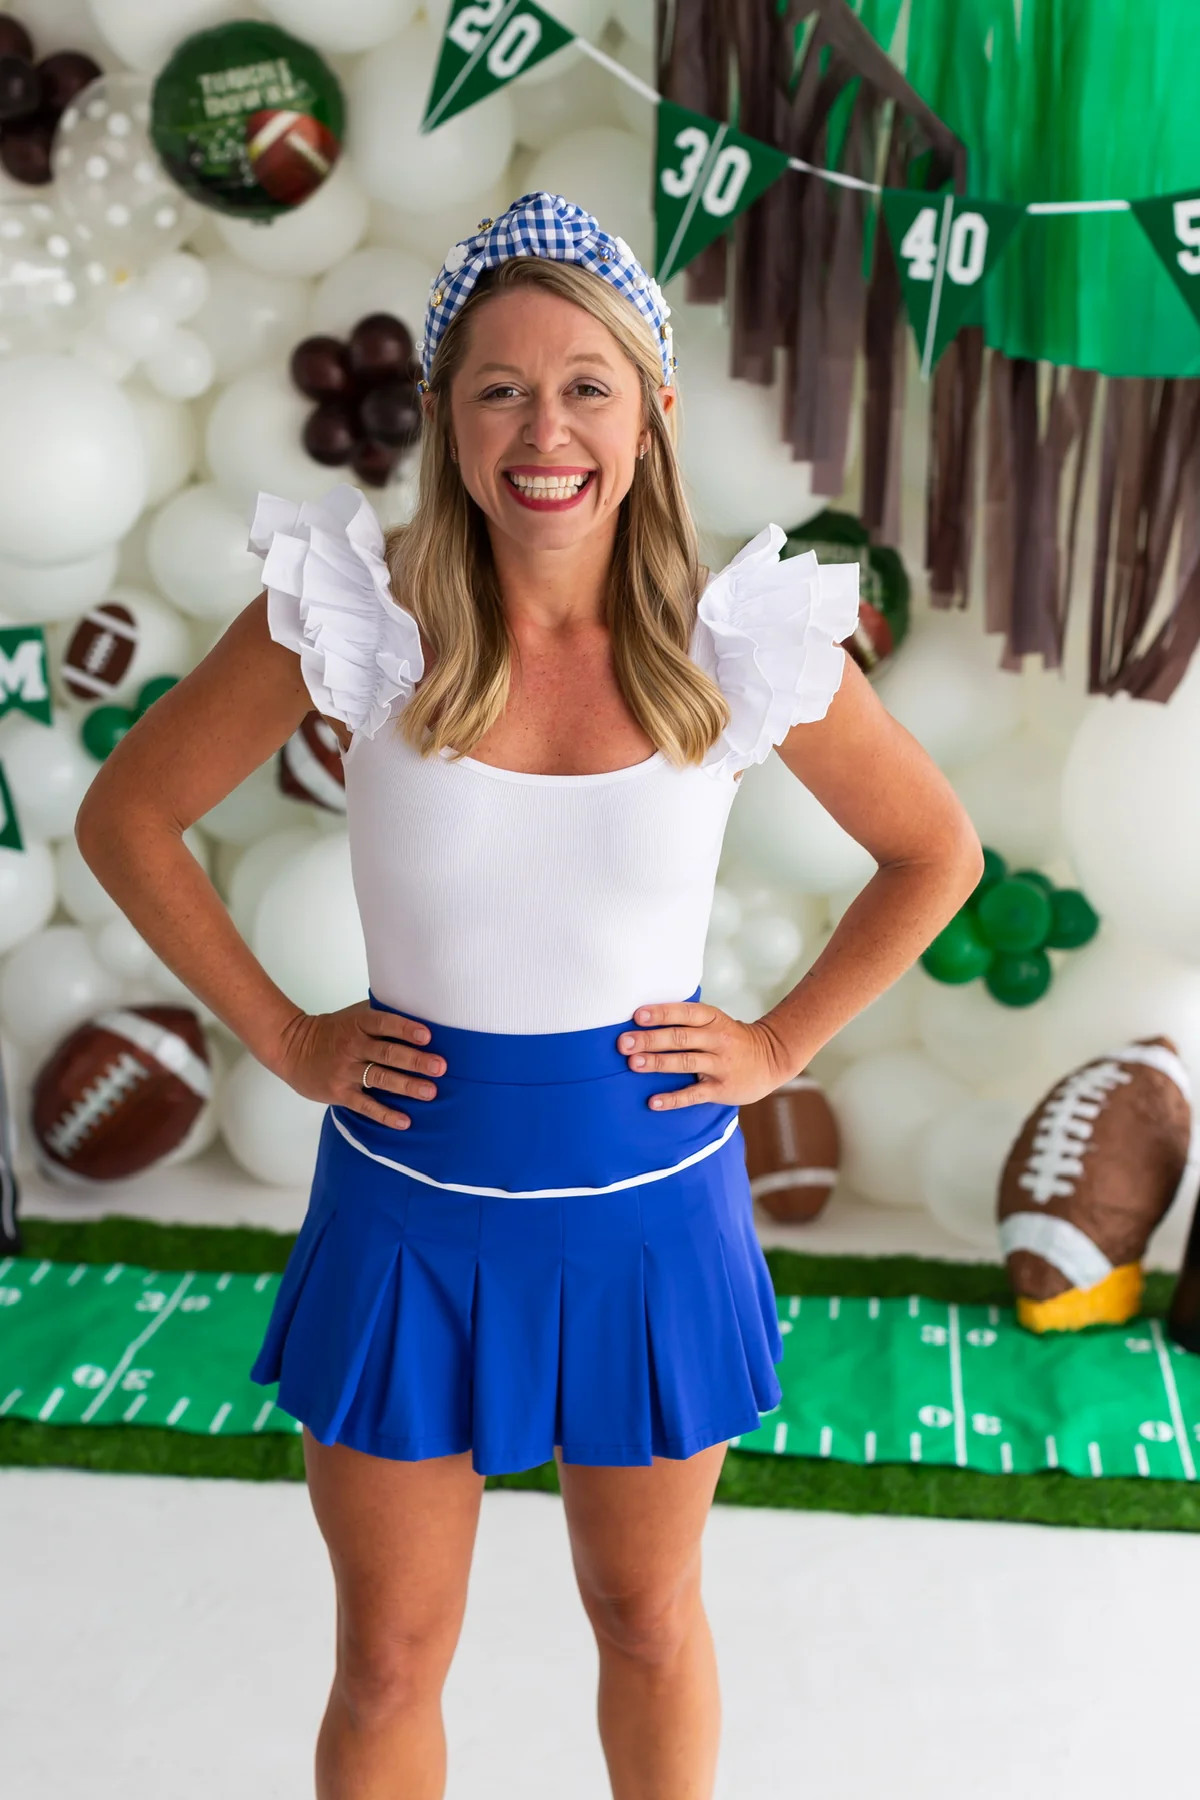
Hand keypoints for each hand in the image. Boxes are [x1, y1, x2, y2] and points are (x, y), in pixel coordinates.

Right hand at [276, 999, 445, 1130]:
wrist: (292, 1049)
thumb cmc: (334, 1030)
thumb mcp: (354, 1015)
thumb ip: (380, 1016)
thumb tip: (421, 1015)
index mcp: (358, 1024)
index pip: (384, 1023)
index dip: (405, 1029)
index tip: (427, 1035)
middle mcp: (353, 1046)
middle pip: (387, 1053)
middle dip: (415, 1060)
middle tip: (440, 1067)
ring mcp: (346, 1071)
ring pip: (380, 1078)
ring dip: (407, 1086)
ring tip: (431, 1092)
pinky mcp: (340, 1093)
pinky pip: (365, 1105)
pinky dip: (384, 1114)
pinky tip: (404, 1121)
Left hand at [617, 1000, 793, 1110]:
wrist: (770, 1060)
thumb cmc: (730, 1039)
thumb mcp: (715, 1021)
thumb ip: (686, 1021)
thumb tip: (643, 1021)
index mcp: (713, 1019)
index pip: (685, 1013)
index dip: (662, 1013)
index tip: (638, 1016)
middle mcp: (717, 1039)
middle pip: (681, 1038)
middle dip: (650, 1039)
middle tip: (624, 1043)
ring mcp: (720, 1065)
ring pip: (685, 1062)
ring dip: (658, 1062)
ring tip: (633, 1064)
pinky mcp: (721, 1089)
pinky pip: (694, 1094)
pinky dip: (673, 1098)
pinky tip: (653, 1101)